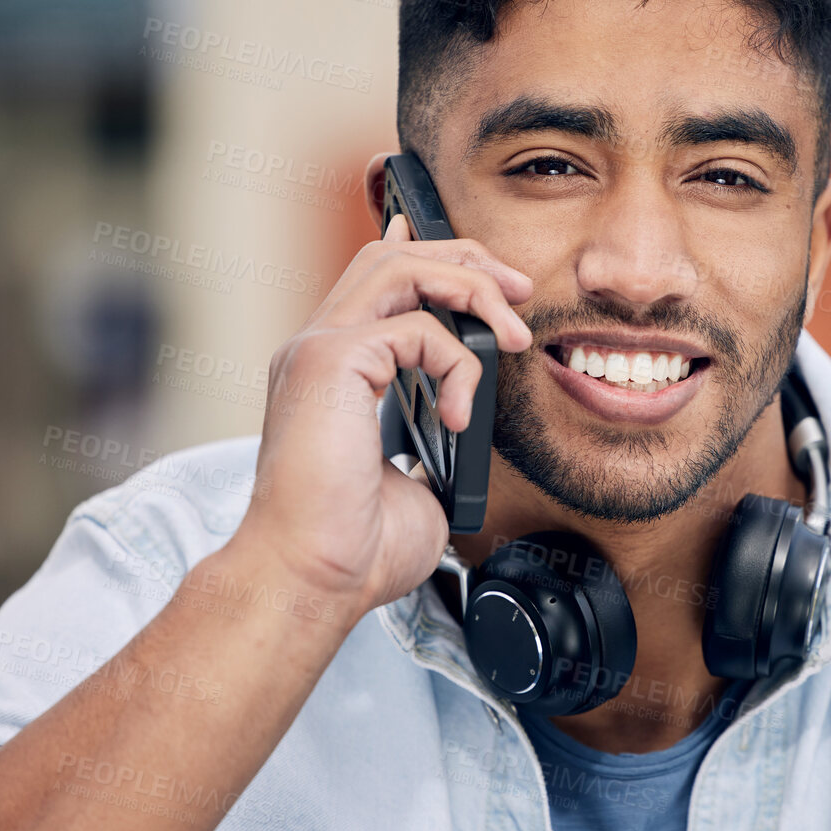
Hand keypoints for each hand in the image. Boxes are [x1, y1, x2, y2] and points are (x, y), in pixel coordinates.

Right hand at [226, 207, 532, 625]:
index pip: (374, 281)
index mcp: (330, 372)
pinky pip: (417, 327)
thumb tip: (460, 427)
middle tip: (519, 292)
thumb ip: (431, 437)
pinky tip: (457, 417)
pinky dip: (457, 365)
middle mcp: (316, 349)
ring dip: (472, 289)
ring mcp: (317, 350)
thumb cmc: (353, 550)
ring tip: (513, 335)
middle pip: (390, 255)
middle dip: (465, 259)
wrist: (312, 578)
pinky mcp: (329, 361)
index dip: (427, 253)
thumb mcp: (412, 479)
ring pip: (400, 267)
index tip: (487, 271)